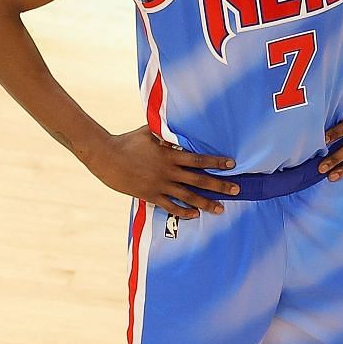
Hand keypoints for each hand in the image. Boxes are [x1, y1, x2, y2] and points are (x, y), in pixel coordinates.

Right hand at [80, 126, 238, 218]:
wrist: (105, 156)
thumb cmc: (125, 141)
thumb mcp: (147, 132)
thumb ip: (164, 133)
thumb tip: (176, 128)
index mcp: (169, 154)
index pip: (198, 159)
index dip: (216, 162)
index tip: (231, 164)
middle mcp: (167, 171)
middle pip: (199, 180)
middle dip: (219, 185)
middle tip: (237, 189)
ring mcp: (159, 184)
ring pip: (187, 196)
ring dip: (205, 203)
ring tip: (220, 209)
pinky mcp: (149, 195)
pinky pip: (169, 206)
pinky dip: (182, 211)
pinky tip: (193, 215)